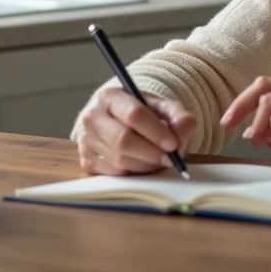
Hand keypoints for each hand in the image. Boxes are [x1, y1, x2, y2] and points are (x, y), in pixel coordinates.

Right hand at [76, 89, 195, 175]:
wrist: (120, 123)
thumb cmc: (144, 115)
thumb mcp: (164, 109)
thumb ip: (179, 117)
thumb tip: (184, 130)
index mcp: (110, 97)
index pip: (134, 115)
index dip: (155, 132)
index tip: (173, 143)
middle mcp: (93, 117)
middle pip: (123, 141)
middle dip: (151, 153)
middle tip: (170, 159)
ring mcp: (86, 140)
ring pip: (120, 161)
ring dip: (145, 165)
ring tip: (158, 159)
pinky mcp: (87, 161)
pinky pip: (114, 175)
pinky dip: (134, 173)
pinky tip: (143, 165)